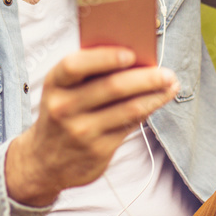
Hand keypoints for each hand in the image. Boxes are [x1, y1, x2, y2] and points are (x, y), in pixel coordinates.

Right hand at [5, 48, 178, 206]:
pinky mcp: (98, 150)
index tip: (131, 53)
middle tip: (167, 72)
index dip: (104, 58)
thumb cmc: (62, 112)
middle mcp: (65, 107)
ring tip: (171, 85)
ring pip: (128, 109)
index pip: (76, 65)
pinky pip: (130, 126)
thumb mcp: (63, 89)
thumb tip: (134, 55)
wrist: (44, 161)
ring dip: (154, 95)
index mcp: (55, 84)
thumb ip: (89, 71)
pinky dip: (148, 110)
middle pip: (112, 87)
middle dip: (145, 78)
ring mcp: (81, 131)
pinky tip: (158, 100)